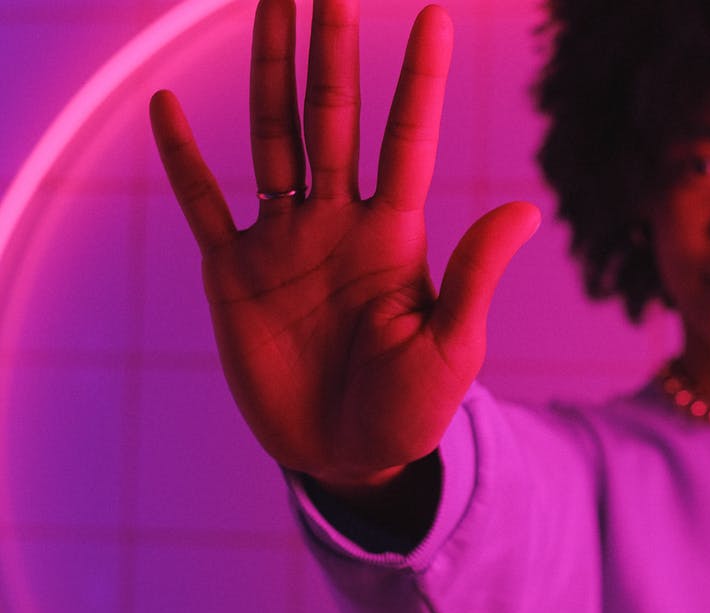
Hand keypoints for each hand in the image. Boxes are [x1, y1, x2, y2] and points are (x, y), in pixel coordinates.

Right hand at [149, 1, 538, 491]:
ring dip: (270, 74)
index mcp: (396, 233)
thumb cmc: (413, 408)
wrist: (351, 455)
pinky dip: (182, 160)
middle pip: (333, 117)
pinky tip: (165, 108)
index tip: (435, 15)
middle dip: (334, 50)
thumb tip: (527, 209)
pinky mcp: (234, 274)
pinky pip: (204, 204)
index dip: (420, 79)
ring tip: (270, 8)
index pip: (407, 138)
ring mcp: (285, 240)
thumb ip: (475, 275)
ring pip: (273, 138)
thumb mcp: (452, 346)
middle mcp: (339, 220)